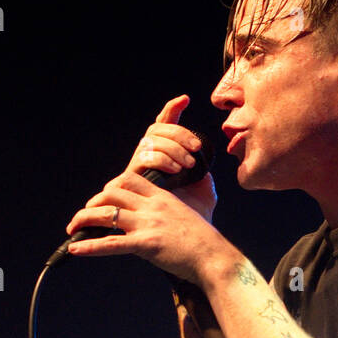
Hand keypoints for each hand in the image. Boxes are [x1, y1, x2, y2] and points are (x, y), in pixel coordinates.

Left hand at [65, 95, 223, 280]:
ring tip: (72, 229)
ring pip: (107, 214)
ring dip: (84, 219)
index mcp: (162, 196)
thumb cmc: (204, 242)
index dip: (111, 186)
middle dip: (93, 203)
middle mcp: (152, 206)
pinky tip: (75, 249)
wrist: (214, 257)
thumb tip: (167, 213)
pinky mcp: (146, 245)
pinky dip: (90, 246)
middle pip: (112, 192)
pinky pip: (111, 244)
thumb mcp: (189, 215)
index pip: (129, 179)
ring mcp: (148, 224)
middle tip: (84, 216)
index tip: (104, 198)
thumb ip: (172, 210)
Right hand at [130, 94, 216, 222]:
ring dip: (173, 148)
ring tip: (188, 163)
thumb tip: (206, 158)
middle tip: (197, 147)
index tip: (185, 100)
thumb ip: (203, 170)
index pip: (164, 125)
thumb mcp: (201, 187)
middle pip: (157, 129)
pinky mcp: (131, 178)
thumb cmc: (190, 214)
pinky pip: (144, 157)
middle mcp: (147, 157)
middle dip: (179, 134)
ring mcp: (137, 167)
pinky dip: (162, 159)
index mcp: (163, 154)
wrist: (178, 237)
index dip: (172, 110)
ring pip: (151, 141)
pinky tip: (176, 169)